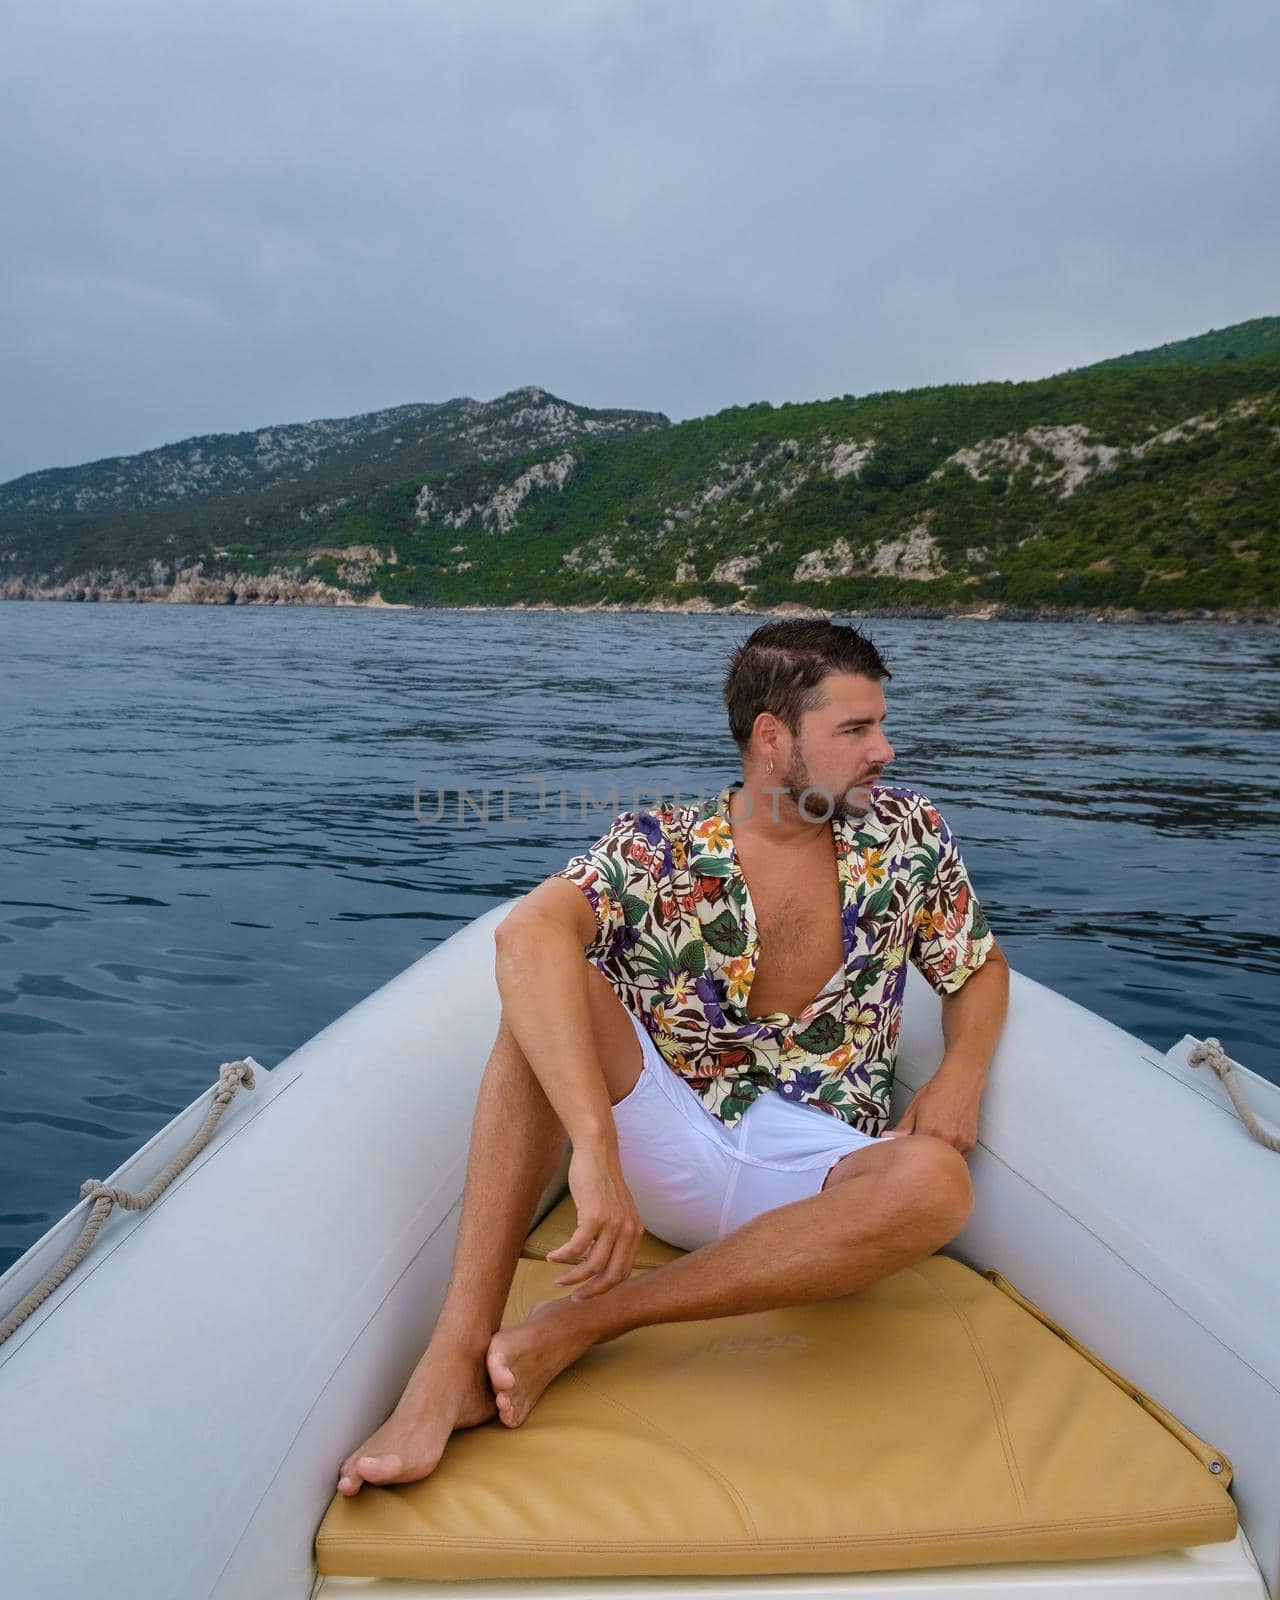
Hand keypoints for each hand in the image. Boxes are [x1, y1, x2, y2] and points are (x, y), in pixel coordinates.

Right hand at [545, 1143, 643, 1299]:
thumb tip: (593, 1258)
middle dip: (592, 1291)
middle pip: (612, 1276)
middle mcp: (628, 1231)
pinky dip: (562, 1256)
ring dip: (573, 1277)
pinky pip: (576, 1248)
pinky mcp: (594, 1216)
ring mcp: (613, 1224)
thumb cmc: (601, 1180)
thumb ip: (612, 1233)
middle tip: (574, 1298)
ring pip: (592, 1265)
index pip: (624, 1271)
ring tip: (558, 1280)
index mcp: (635, 1232)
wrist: (597, 1153)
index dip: (605, 1287)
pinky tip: (551, 1257)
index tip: (588, 1293)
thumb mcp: (615, 1210)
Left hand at [892, 1064, 982, 1153]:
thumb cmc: (938, 1091)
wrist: (962, 1081)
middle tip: (919, 1148)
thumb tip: (887, 1138)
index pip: (913, 1152)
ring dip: (937, 1158)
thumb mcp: (915, 1106)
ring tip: (933, 1143)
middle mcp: (946, 1138)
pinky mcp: (970, 1144)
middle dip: (922, 1158)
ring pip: (944, 1161)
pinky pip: (957, 1158)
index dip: (908, 1152)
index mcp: (928, 1129)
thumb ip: (902, 1127)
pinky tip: (945, 1141)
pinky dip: (949, 1154)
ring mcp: (960, 1142)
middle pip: (930, 1160)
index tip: (906, 1150)